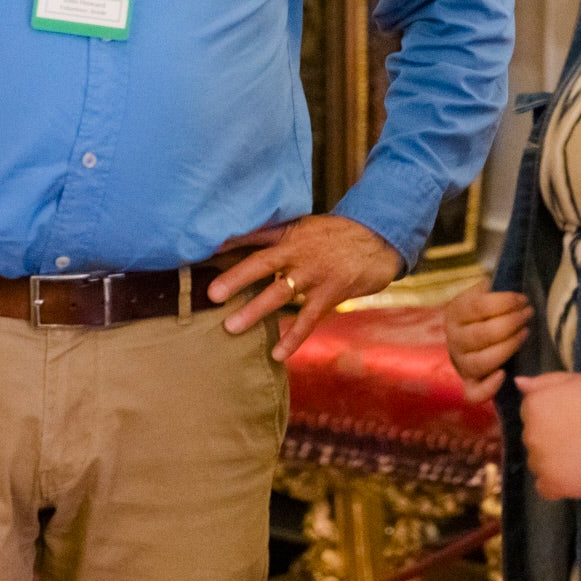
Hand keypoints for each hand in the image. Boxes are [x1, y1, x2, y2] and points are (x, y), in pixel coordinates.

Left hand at [209, 215, 403, 360]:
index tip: (202, 253)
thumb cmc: (334, 235)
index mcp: (290, 235)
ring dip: (255, 311)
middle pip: (262, 265)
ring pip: (280, 294)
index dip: (230, 243)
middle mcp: (299, 253)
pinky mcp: (331, 294)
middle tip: (211, 295)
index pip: (255, 238)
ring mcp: (315, 274)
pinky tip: (277, 353)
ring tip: (231, 328)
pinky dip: (293, 337)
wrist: (378, 240)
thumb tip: (234, 239)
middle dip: (236, 279)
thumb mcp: (304, 226)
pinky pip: (308, 319)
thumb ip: (273, 234)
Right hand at [443, 279, 530, 402]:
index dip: (503, 302)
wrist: (470, 338)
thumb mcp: (482, 295)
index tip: (523, 299)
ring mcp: (460, 363)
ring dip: (506, 349)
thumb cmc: (484, 314)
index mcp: (455, 313)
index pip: (477, 306)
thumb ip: (491, 287)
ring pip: (480, 362)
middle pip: (481, 335)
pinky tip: (504, 375)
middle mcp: (453, 339)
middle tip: (528, 315)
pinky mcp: (469, 383)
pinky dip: (488, 388)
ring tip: (524, 334)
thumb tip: (503, 279)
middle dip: (510, 323)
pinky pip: (474, 393)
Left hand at [516, 372, 580, 500]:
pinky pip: (544, 488)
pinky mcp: (555, 485)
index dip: (551, 416)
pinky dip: (555, 484)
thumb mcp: (574, 380)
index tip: (571, 418)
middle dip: (549, 438)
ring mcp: (541, 462)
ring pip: (537, 463)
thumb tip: (519, 383)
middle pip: (533, 439)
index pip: (530, 414)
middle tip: (578, 437)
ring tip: (579, 456)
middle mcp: (531, 434)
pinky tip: (575, 475)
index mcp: (533, 407)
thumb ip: (543, 381)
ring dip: (551, 461)